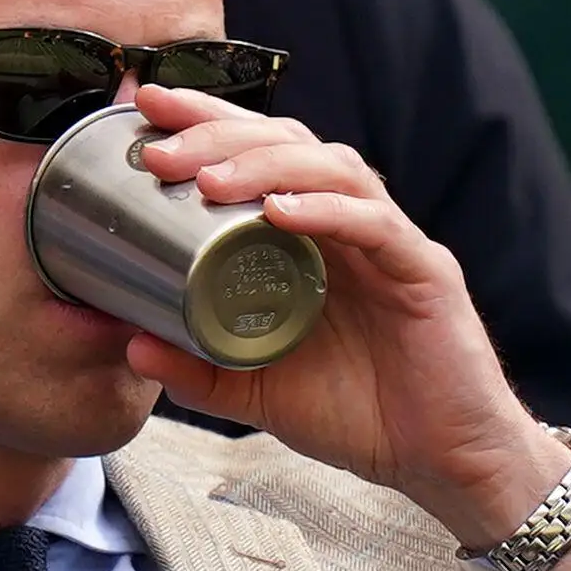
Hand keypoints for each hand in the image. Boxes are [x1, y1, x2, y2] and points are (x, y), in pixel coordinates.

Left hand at [123, 86, 570, 550]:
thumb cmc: (358, 415)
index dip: (205, 123)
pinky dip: (326, 210)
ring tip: (206, 179)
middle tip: (158, 146)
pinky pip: (376, 226)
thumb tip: (129, 344)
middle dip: (220, 133)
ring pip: (331, 169)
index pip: (258, 156)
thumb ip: (198, 370)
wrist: (441, 463)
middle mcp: (349, 225)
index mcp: (309, 238)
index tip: (143, 108)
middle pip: (289, 144)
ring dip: (265, 164)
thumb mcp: (257, 392)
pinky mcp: (424, 273)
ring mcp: (390, 243)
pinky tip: (280, 210)